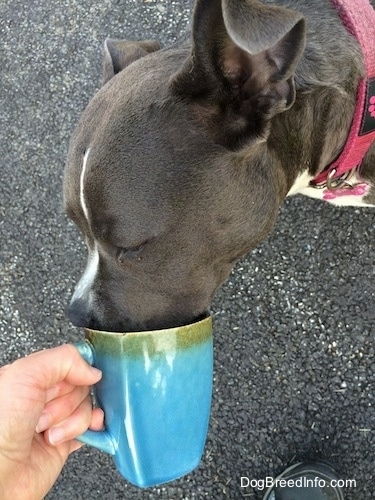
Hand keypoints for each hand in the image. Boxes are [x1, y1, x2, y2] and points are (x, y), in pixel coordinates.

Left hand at [0, 344, 103, 499]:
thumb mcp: (26, 374)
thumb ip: (63, 360)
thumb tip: (91, 370)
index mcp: (29, 376)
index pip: (69, 362)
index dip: (76, 370)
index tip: (74, 379)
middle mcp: (41, 397)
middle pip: (79, 386)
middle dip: (67, 400)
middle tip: (44, 411)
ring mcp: (53, 420)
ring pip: (86, 407)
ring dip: (72, 420)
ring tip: (48, 431)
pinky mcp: (63, 442)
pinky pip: (90, 429)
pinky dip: (89, 429)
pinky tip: (76, 433)